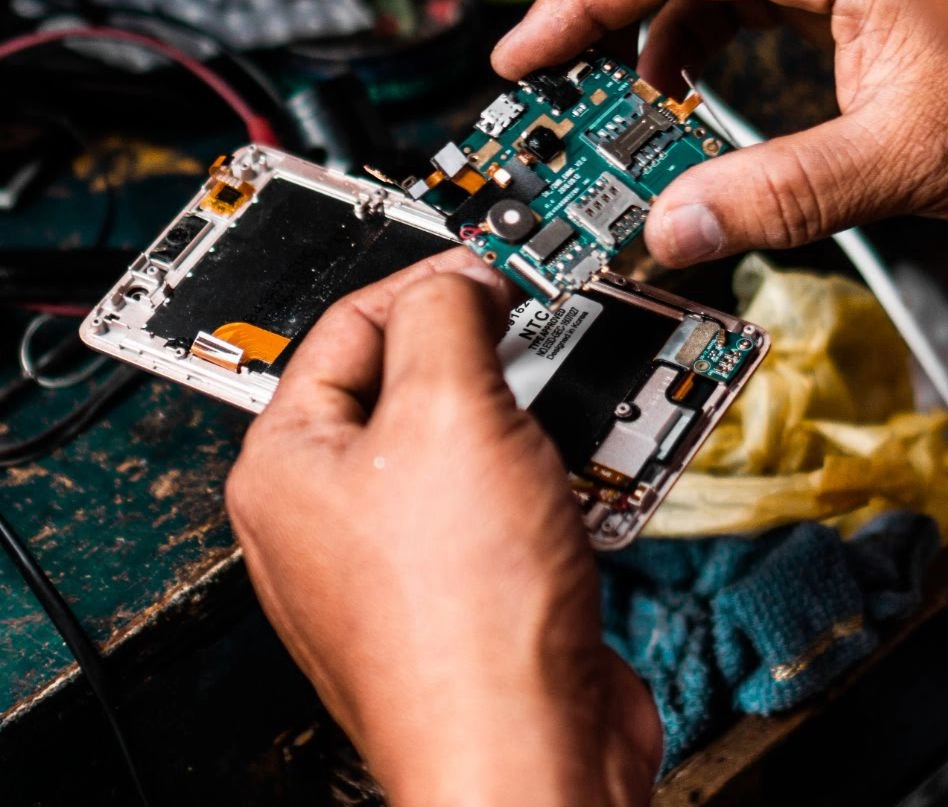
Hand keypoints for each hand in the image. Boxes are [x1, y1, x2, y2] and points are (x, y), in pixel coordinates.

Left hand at [226, 246, 661, 806]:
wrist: (533, 755)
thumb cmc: (466, 616)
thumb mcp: (453, 411)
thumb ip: (447, 314)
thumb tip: (460, 277)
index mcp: (288, 464)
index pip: (352, 324)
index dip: (430, 280)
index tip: (496, 266)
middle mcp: (329, 513)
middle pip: (412, 382)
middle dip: (487, 355)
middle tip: (540, 329)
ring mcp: (395, 558)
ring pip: (466, 443)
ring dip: (528, 419)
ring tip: (570, 404)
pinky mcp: (461, 591)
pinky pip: (500, 501)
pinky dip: (546, 477)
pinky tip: (583, 476)